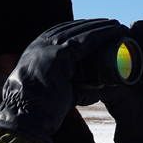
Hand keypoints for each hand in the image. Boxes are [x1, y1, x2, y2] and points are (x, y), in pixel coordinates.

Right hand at [0, 19, 123, 142]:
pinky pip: (83, 39)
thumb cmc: (39, 112)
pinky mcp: (57, 54)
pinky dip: (100, 33)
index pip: (61, 35)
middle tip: (111, 25)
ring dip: (99, 26)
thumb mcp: (59, 94)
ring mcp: (47, 48)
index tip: (98, 31)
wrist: (26, 117)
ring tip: (116, 25)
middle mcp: (39, 46)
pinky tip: (112, 30)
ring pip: (79, 31)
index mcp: (36, 53)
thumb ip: (76, 89)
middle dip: (91, 26)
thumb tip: (96, 91)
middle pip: (70, 29)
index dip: (80, 32)